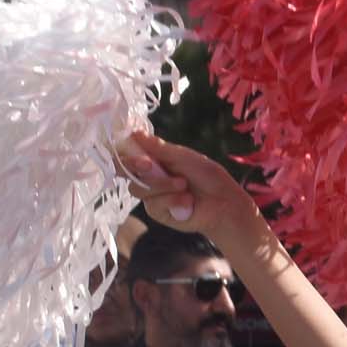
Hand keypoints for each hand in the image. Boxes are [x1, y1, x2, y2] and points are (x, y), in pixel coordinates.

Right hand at [117, 133, 264, 252]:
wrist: (223, 202)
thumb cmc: (206, 176)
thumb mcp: (183, 157)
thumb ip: (157, 148)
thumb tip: (134, 133)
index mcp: (153, 159)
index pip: (127, 154)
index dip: (123, 152)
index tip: (129, 148)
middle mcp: (148, 176)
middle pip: (126, 171)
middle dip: (139, 166)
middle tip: (151, 165)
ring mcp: (151, 196)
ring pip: (139, 188)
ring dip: (162, 185)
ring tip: (184, 184)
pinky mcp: (157, 212)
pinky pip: (153, 204)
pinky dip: (171, 200)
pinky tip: (187, 201)